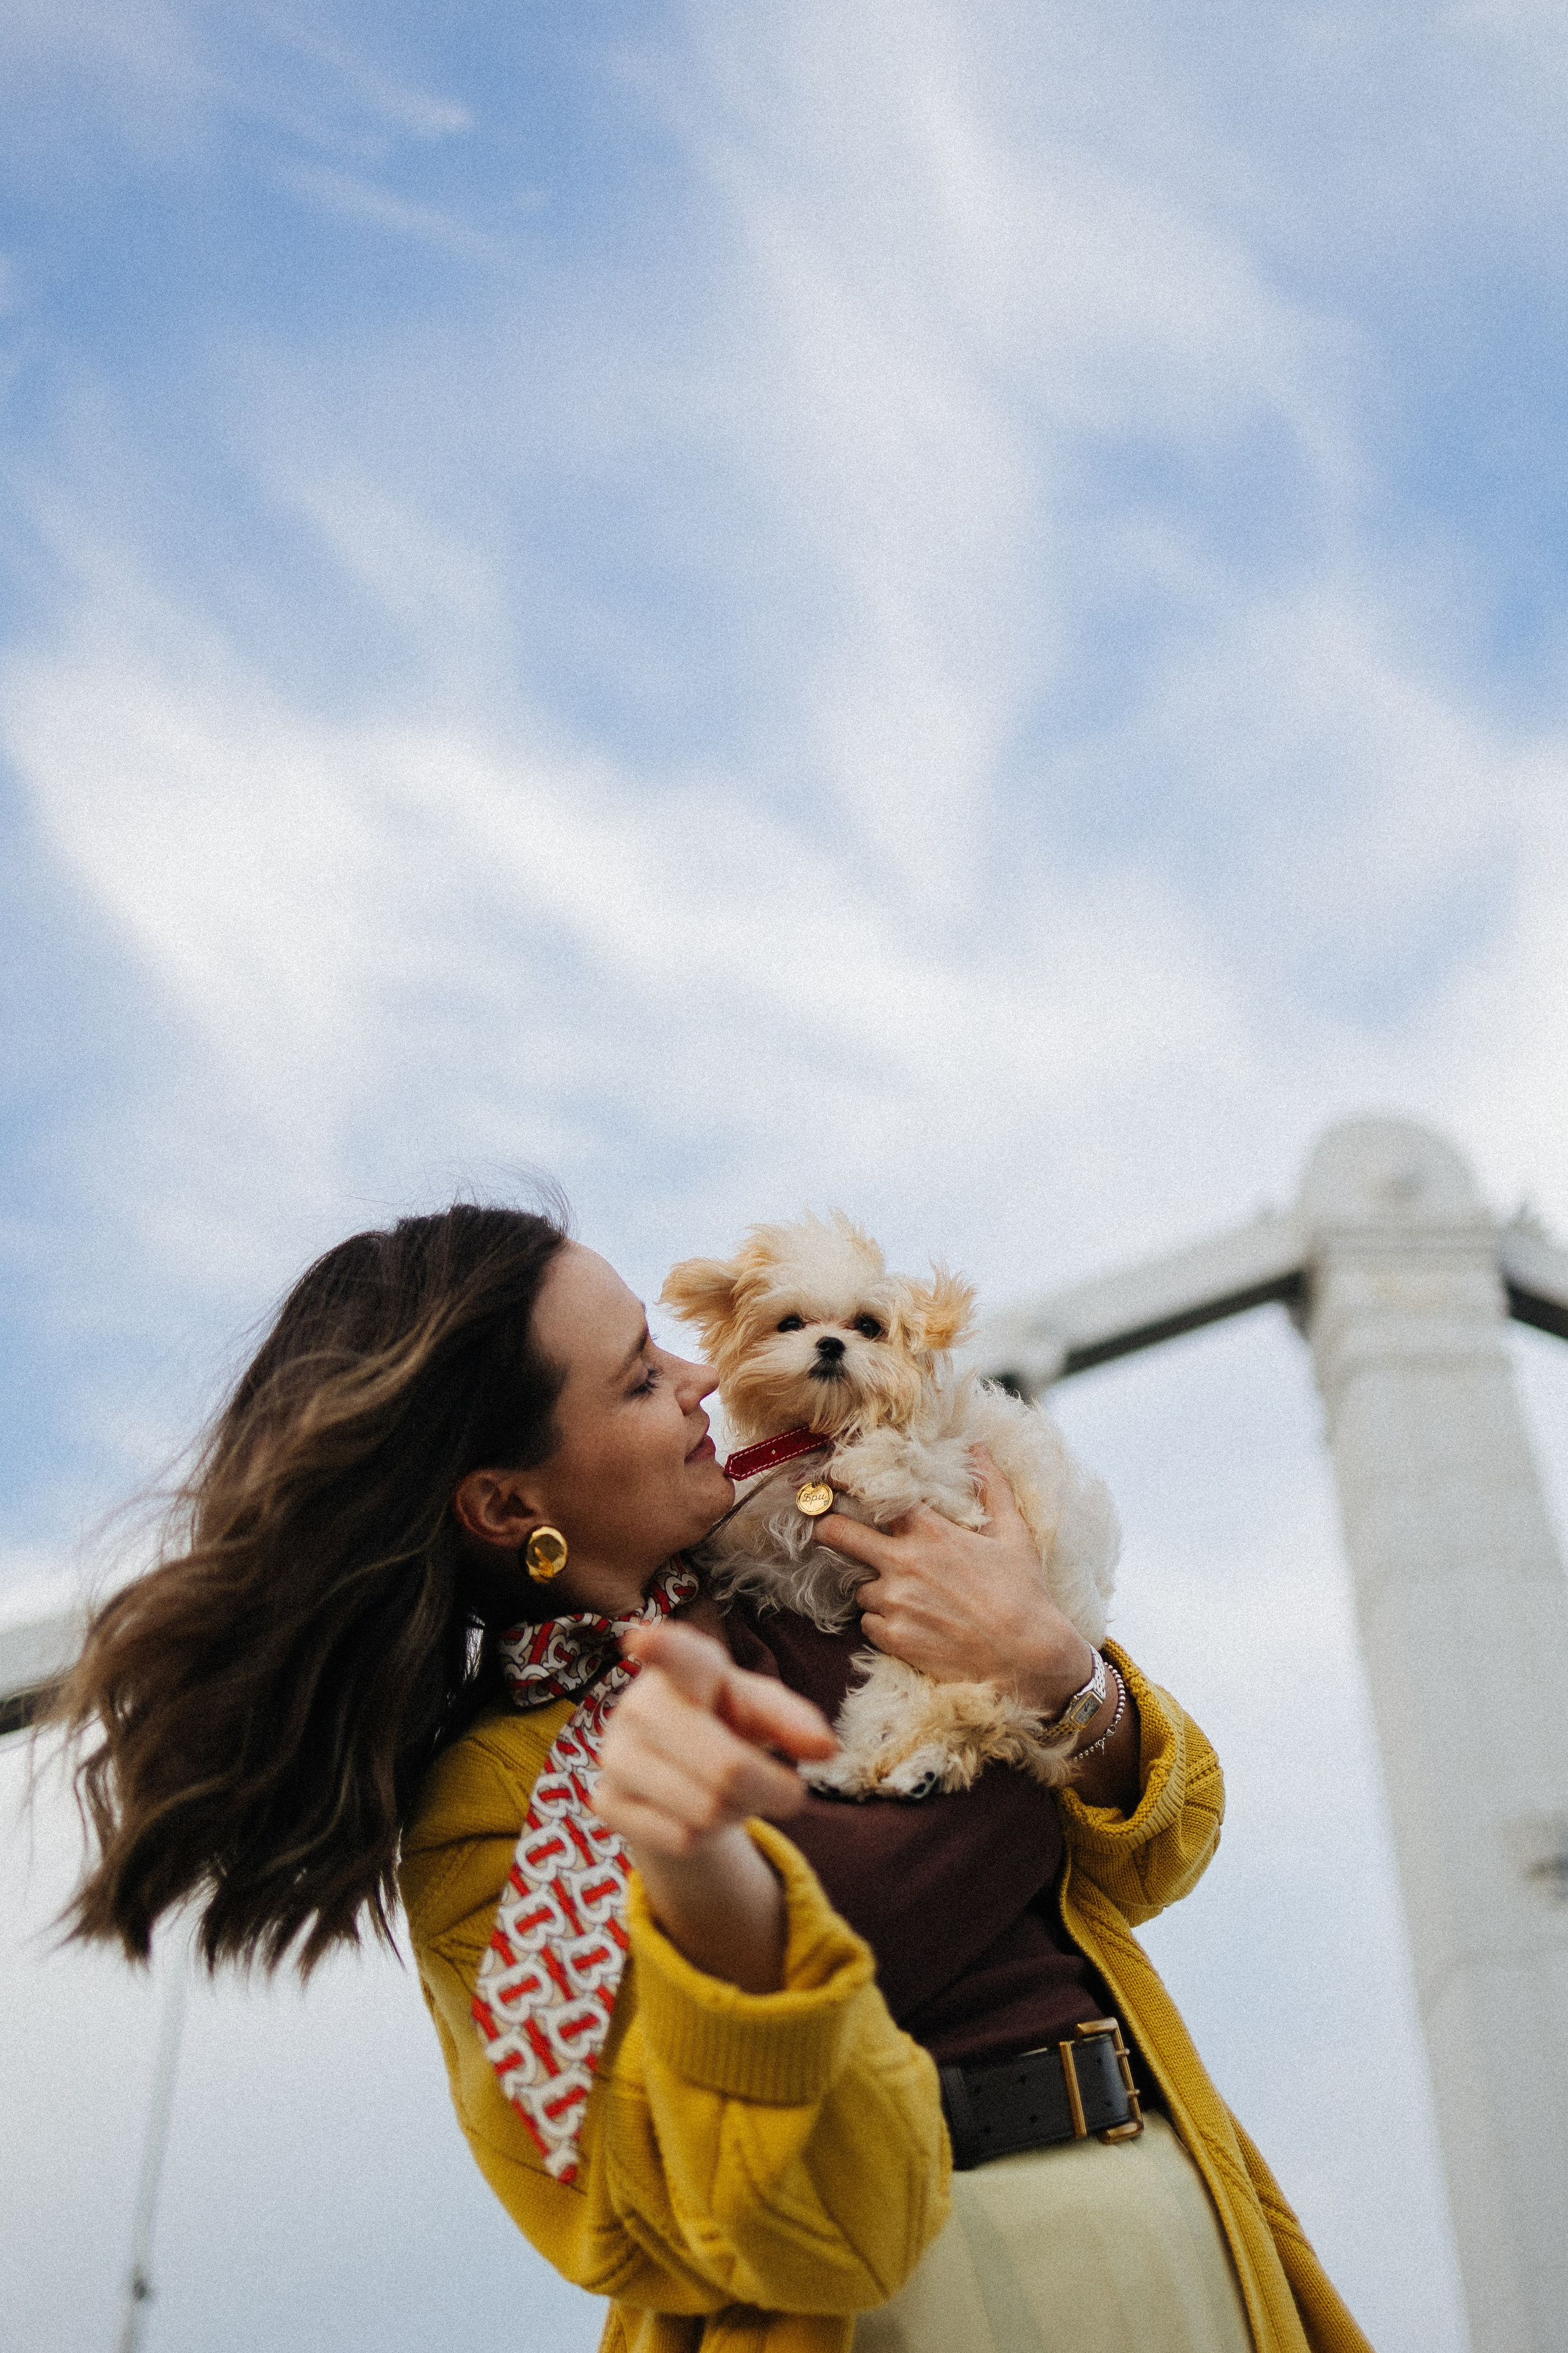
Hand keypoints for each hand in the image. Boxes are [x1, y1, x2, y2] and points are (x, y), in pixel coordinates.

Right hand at [593, 1621, 836, 1991]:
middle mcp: (639, 1704)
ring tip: (730, 1793)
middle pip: (726, 1768)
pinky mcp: (606, 1802)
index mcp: (684, 1666)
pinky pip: (680, 1839)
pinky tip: (694, 1813)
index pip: (674, 1655)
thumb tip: (825, 1748)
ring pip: (704, 1811)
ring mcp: (614, 1754)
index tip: (641, 1641)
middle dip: (769, 1788)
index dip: (660, 1647)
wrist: (677, 1768)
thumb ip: (796, 1721)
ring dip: (738, 1813)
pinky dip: (706, 1837)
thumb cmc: (727, 1722)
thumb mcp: (763, 1711)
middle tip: (785, 1788)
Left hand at [812, 1446, 1096, 1714]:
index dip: (851, 1487)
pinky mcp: (892, 1637)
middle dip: (826, 1528)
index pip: (876, 1497)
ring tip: (911, 1599)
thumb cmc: (1024, 1593)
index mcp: (930, 1532)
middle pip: (838, 1535)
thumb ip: (992, 1487)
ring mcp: (895, 1601)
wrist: (1027, 1658)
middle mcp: (904, 1563)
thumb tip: (979, 1448)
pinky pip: (868, 1623)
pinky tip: (914, 1625)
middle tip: (823, 1528)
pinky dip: (883, 1623)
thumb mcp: (1013, 1535)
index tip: (835, 1482)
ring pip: (862, 1588)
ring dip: (877, 1590)